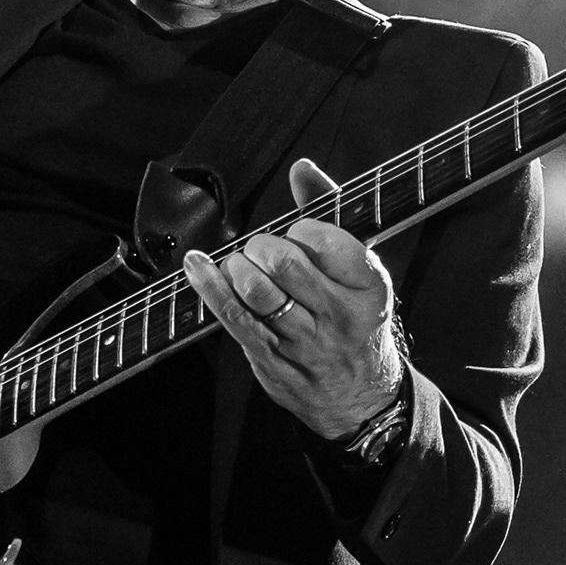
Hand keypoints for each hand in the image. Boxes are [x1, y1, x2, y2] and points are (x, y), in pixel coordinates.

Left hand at [182, 158, 403, 439]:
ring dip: (237, 267)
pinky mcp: (273, 362)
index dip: (300, 230)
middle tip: (261, 251)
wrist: (361, 397)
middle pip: (284, 263)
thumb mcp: (358, 268)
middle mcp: (339, 315)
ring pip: (256, 291)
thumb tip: (301, 168)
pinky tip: (197, 266)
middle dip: (261, 246)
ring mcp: (305, 343)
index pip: (325, 240)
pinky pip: (234, 318)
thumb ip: (329, 211)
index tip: (297, 236)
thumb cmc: (354, 318)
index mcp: (368, 286)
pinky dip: (209, 287)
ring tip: (240, 266)